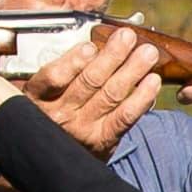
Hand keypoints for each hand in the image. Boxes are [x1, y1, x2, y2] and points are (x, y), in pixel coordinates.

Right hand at [17, 25, 158, 153]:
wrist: (56, 154)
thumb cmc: (52, 110)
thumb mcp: (43, 90)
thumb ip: (61, 67)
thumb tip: (94, 39)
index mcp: (38, 96)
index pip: (53, 77)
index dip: (73, 62)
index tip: (90, 46)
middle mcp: (58, 114)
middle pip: (89, 81)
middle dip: (112, 56)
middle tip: (128, 37)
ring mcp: (81, 129)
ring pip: (110, 94)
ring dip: (132, 70)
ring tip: (148, 53)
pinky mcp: (102, 140)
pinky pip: (125, 116)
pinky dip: (141, 97)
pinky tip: (152, 81)